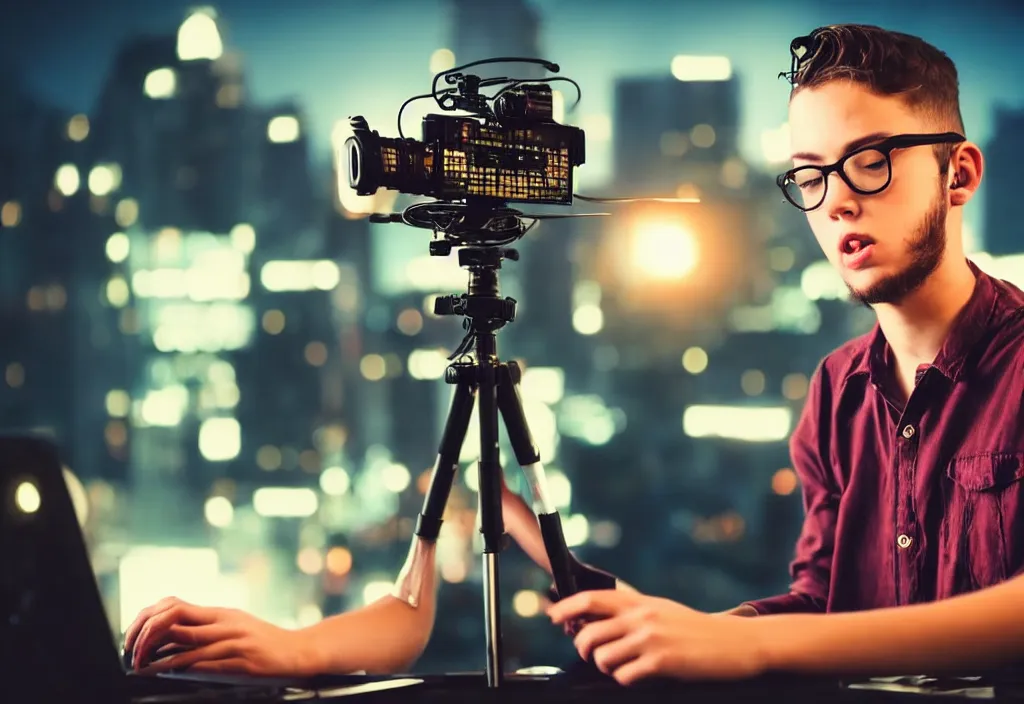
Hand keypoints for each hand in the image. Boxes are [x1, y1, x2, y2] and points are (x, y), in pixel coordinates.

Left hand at [124, 596, 319, 676]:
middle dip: (147, 634)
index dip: (149, 617)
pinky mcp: (242, 660)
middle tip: (131, 652)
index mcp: (220, 613)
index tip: (133, 635)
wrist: (297, 651)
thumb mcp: (234, 628)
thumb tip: (167, 645)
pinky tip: (168, 672)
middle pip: (176, 617)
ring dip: (158, 656)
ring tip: (141, 666)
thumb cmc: (263, 642)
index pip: (176, 605)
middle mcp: (224, 622)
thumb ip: (205, 632)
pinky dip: (183, 667)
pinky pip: (207, 662)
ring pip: (188, 642)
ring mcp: (234, 640)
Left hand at [547, 590, 768, 685]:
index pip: (591, 598)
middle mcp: (642, 617)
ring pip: (602, 658)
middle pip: (589, 633)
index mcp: (640, 602)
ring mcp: (651, 639)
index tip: (552, 617)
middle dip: (583, 649)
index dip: (566, 607)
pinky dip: (627, 679)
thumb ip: (633, 612)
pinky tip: (641, 676)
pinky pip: (624, 676)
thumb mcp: (662, 610)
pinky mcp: (661, 663)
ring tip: (624, 667)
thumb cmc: (697, 630)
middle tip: (593, 656)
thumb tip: (597, 619)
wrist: (736, 643)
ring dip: (607, 668)